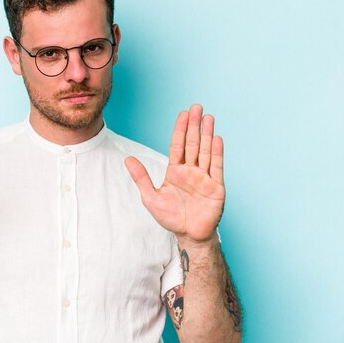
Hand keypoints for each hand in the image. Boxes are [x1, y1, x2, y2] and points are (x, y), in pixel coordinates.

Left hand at [125, 104, 224, 243]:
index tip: (183, 114)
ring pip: (205, 151)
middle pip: (193, 144)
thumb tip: (127, 159)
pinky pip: (216, 167)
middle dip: (194, 125)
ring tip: (209, 117)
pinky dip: (216, 153)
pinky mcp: (216, 187)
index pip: (178, 145)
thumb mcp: (150, 197)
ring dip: (207, 134)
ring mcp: (204, 177)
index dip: (180, 130)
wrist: (189, 235)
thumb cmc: (171, 217)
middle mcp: (191, 171)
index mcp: (175, 171)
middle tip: (197, 107)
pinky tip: (216, 139)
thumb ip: (141, 178)